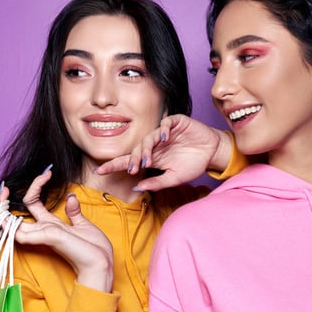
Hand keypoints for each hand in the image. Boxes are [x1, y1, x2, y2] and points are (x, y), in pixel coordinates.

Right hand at [0, 170, 113, 291]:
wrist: (101, 263)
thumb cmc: (94, 249)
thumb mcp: (83, 224)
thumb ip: (74, 212)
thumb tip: (70, 196)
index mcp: (51, 225)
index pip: (33, 204)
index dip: (34, 187)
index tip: (47, 173)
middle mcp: (42, 230)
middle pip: (13, 216)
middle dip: (2, 202)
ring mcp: (42, 235)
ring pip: (11, 224)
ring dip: (0, 208)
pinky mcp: (46, 238)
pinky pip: (19, 233)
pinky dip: (9, 223)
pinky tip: (2, 213)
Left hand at [94, 115, 232, 191]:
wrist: (212, 153)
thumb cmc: (193, 164)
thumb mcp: (174, 178)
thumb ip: (156, 183)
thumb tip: (136, 188)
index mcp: (152, 158)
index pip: (129, 161)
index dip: (114, 165)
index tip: (99, 170)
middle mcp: (155, 145)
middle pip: (136, 150)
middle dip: (132, 159)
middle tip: (132, 169)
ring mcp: (164, 133)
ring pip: (148, 138)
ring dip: (146, 149)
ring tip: (147, 160)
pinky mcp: (176, 123)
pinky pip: (165, 124)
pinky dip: (162, 130)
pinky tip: (163, 138)